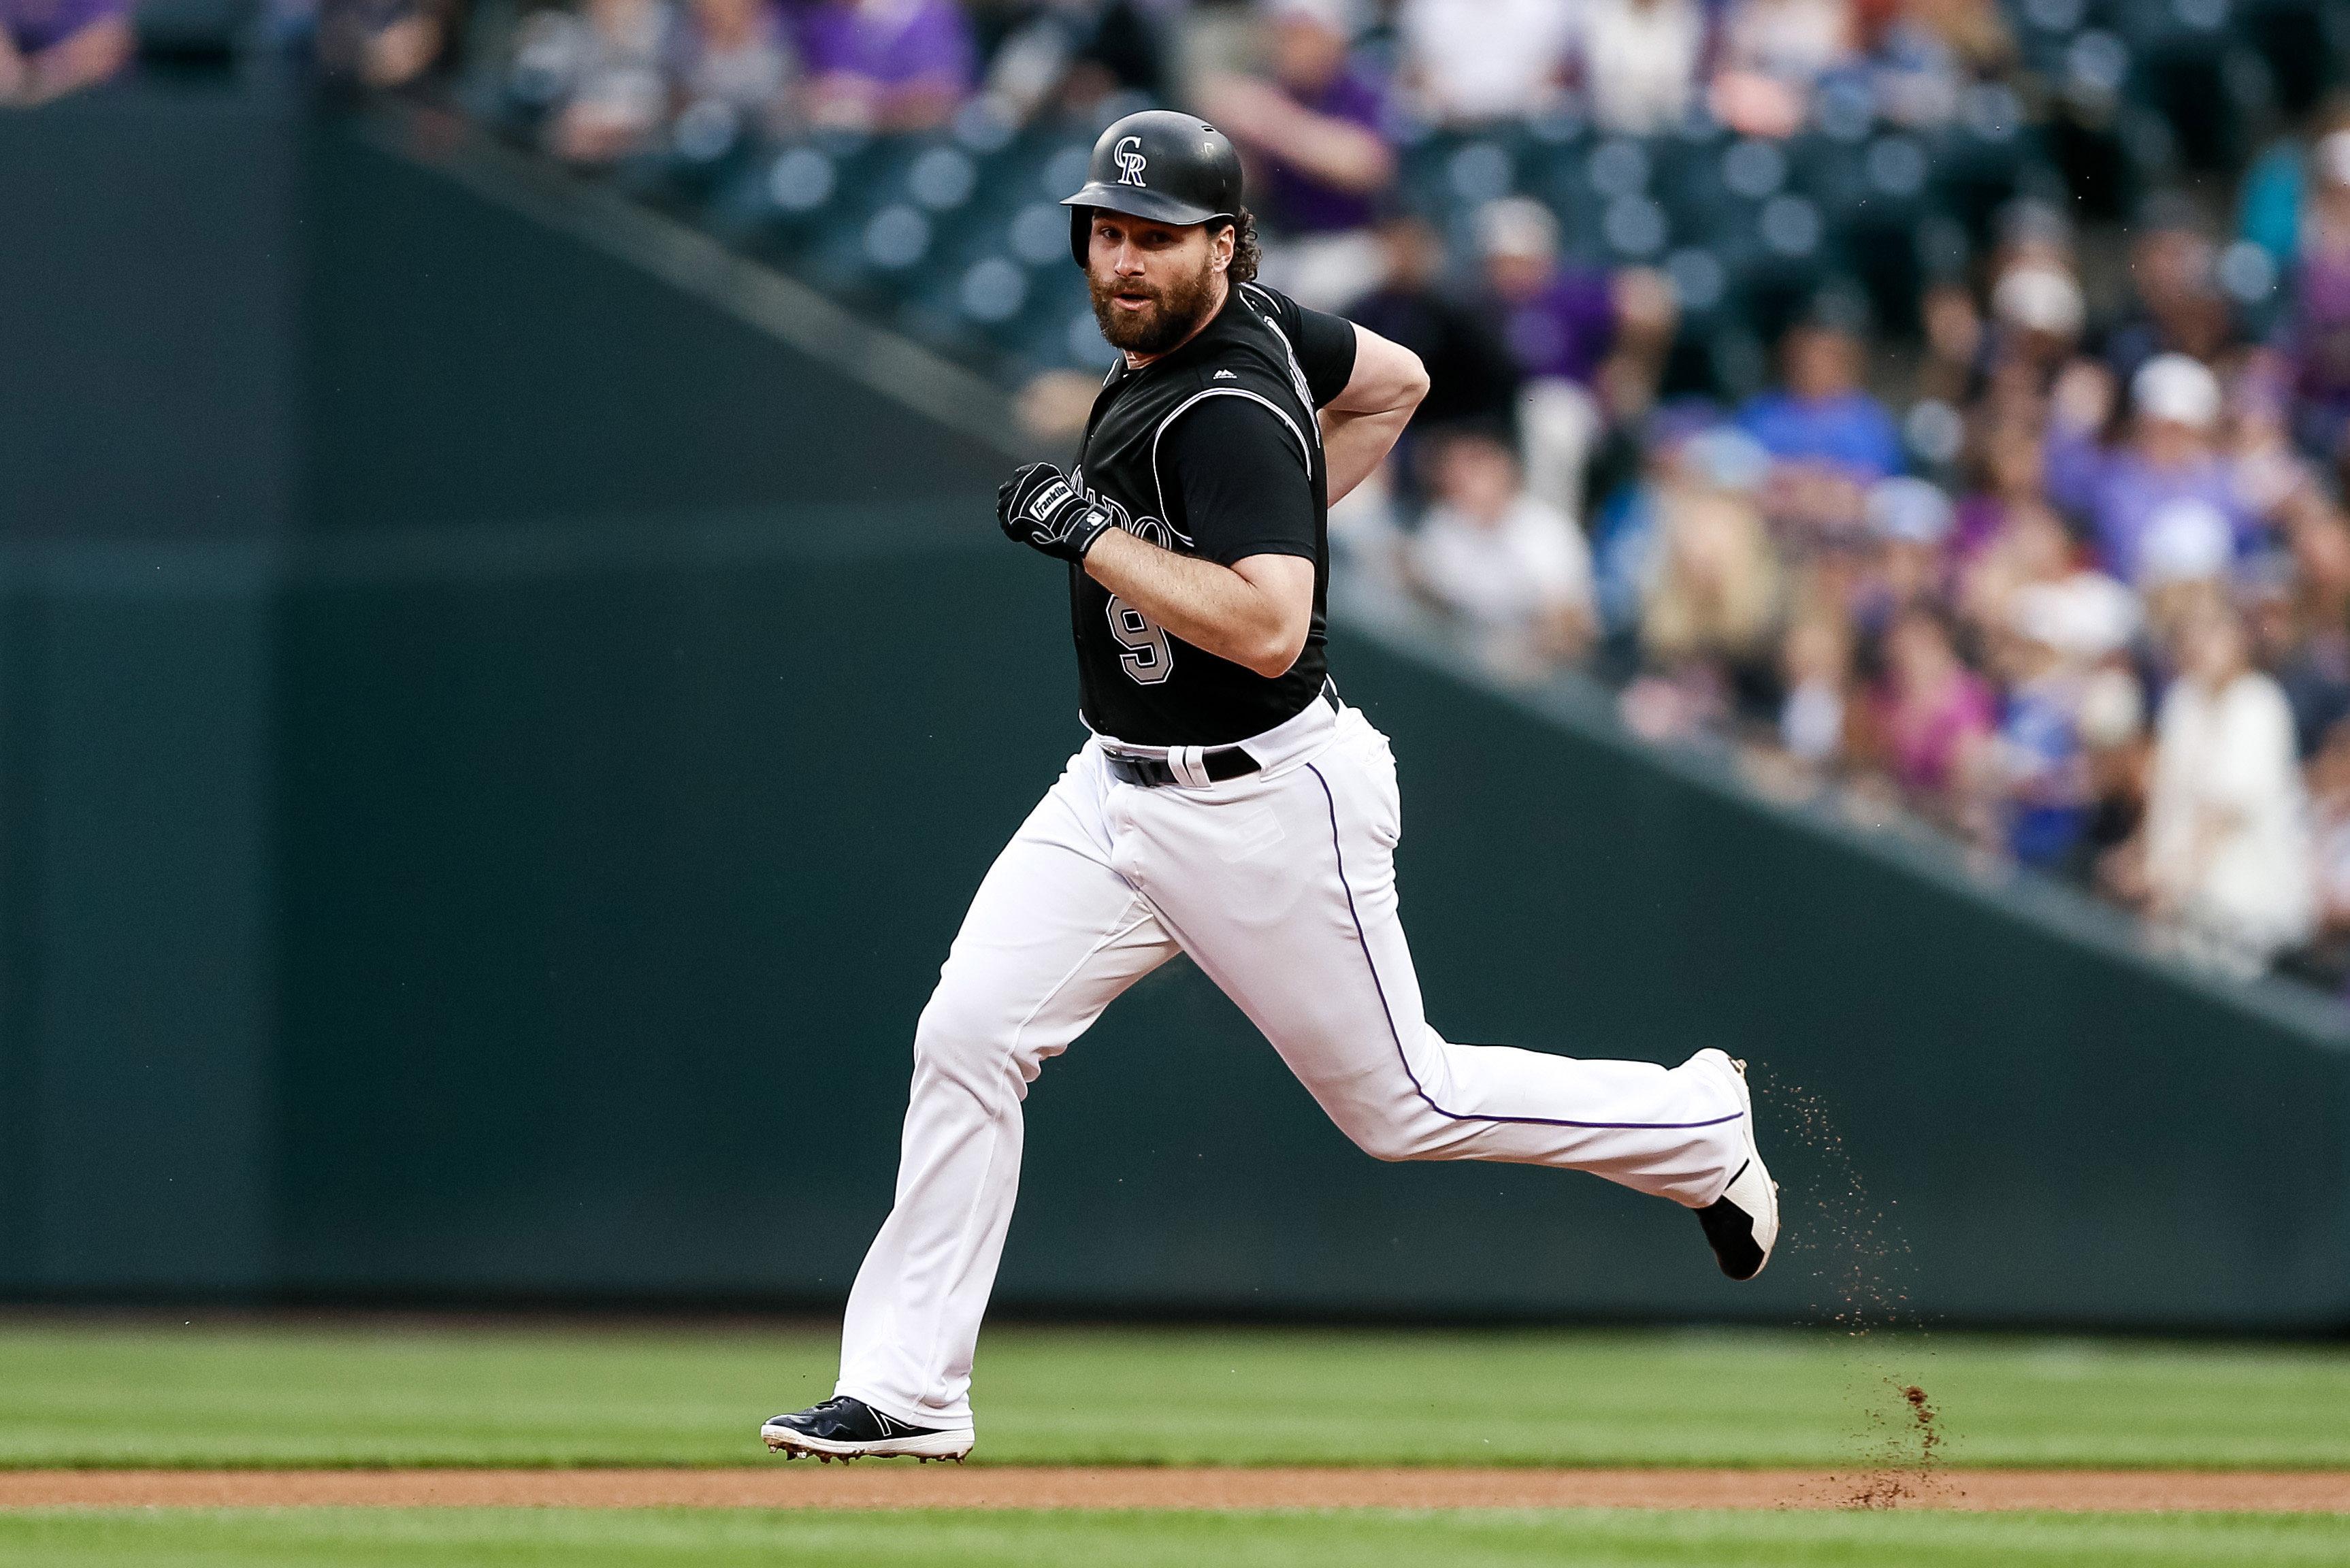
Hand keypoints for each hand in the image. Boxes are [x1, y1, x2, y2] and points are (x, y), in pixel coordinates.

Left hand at [997, 462, 1114, 562]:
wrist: (1073, 523)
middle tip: (1017, 514)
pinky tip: (1020, 535)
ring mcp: (1016, 496)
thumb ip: (1047, 487)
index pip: (1019, 476)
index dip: (1019, 489)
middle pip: (1006, 490)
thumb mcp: (1061, 487)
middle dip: (1010, 503)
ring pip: (1003, 507)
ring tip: (1018, 526)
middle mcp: (1024, 480)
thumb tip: (1041, 494)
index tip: (1022, 498)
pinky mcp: (1012, 513)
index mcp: (1037, 471)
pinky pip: (1005, 522)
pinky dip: (1011, 530)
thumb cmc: (1072, 509)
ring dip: (1009, 516)